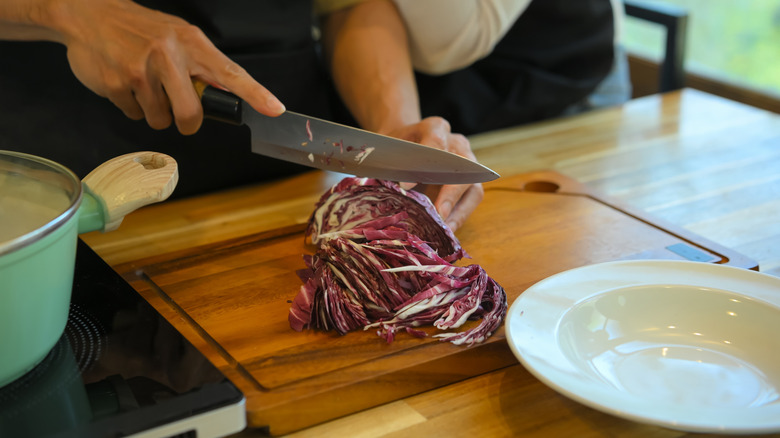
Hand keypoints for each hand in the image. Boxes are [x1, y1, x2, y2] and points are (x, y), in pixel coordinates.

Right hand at [48, 0, 283, 133]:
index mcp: (191, 43)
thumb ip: (201, 64)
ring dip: (154, 112)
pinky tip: (124, 83)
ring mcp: (139, 71)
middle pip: (190, 115)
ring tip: (144, 85)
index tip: (275, 109)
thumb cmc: (141, 30)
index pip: (230, 72)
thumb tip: (225, 93)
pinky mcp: (115, 84)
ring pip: (159, 119)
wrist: (89, 14)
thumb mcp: (178, 36)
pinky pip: (133, 115)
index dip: (255, 94)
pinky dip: (131, 106)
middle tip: (180, 115)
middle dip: (186, 123)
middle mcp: (167, 55)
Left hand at [386, 117, 483, 231]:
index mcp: (435, 127)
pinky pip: (471, 200)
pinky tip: (447, 230)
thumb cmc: (396, 147)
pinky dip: (459, 216)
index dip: (423, 163)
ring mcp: (467, 163)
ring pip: (473, 187)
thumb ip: (392, 163)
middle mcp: (456, 144)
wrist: (404, 145)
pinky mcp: (469, 182)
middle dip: (451, 192)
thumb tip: (398, 190)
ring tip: (446, 230)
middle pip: (462, 166)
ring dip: (460, 211)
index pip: (435, 140)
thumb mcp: (389, 148)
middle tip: (439, 214)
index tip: (406, 185)